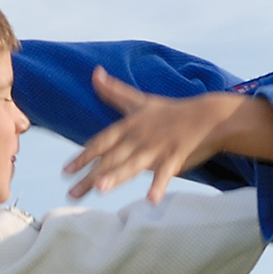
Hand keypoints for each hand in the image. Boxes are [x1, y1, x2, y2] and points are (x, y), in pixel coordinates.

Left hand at [62, 69, 272, 202]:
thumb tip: (95, 72)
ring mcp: (156, 148)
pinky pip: (165, 173)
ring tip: (101, 189)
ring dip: (117, 176)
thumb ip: (114, 91)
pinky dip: (159, 186)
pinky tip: (151, 201)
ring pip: (133, 164)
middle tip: (72, 193)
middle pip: (110, 158)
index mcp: (129, 127)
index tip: (65, 171)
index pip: (101, 142)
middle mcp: (138, 138)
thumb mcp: (139, 100)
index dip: (82, 156)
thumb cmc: (171, 110)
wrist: (207, 115)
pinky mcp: (175, 157)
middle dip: (90, 175)